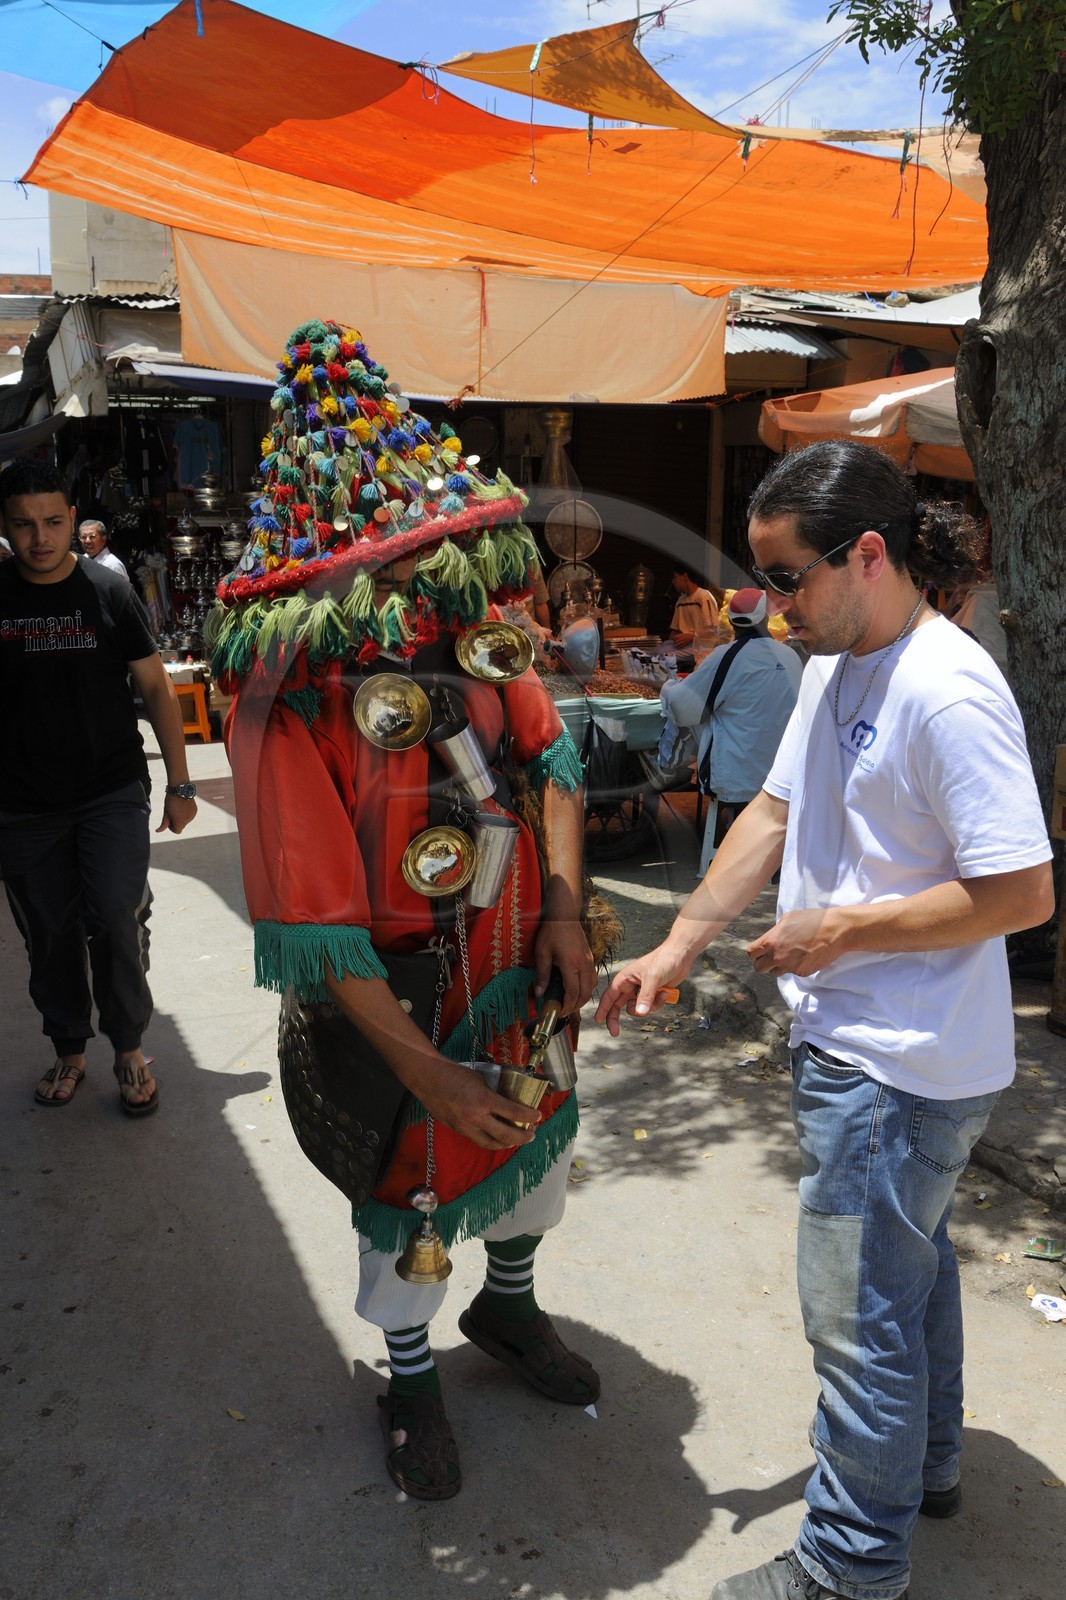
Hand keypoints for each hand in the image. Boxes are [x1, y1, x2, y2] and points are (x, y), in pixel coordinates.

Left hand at [157, 794, 197, 834]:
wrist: (180, 789)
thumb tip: (157, 831)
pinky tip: (183, 806)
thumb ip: (163, 824)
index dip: (172, 827)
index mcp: (179, 822)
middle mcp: (187, 820)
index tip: (169, 819)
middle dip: (177, 822)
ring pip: (186, 821)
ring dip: (182, 818)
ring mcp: (192, 815)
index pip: (177, 831)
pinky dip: (186, 814)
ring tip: (178, 808)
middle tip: (172, 812)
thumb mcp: (166, 813)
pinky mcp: (195, 811)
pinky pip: (190, 816)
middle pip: (181, 826)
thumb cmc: (171, 802)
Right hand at [416, 1058, 540, 1150]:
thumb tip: (505, 1100)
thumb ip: (492, 1093)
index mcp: (484, 1101)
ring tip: (515, 1140)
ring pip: (490, 1144)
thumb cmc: (454, 1074)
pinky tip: (495, 1137)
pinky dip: (489, 1140)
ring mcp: (465, 1126)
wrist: (428, 1079)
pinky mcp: (457, 1129)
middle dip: (522, 1138)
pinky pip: (477, 1139)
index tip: (538, 1116)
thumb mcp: (480, 1079)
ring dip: (505, 1144)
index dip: (529, 1117)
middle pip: (505, 1136)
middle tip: (531, 1135)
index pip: (514, 1113)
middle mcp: (476, 1118)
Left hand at [533, 916, 595, 1017]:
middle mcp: (584, 964)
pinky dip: (586, 989)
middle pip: (585, 993)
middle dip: (576, 1006)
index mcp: (571, 963)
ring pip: (592, 987)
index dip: (567, 1006)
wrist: (565, 915)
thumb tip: (539, 993)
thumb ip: (541, 974)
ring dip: (582, 998)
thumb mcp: (542, 952)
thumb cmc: (552, 932)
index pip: (572, 992)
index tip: (559, 1012)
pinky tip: (576, 989)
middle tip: (564, 1012)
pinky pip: (593, 979)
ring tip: (570, 1003)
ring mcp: (589, 961)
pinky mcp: (590, 958)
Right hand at [595, 945, 688, 1036]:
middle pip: (618, 1006)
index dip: (603, 1009)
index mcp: (625, 979)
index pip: (609, 996)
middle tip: (615, 1032)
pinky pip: (650, 1007)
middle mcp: (630, 986)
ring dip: (649, 1007)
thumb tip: (640, 1013)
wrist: (680, 955)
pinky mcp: (652, 994)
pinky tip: (665, 993)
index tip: (598, 1021)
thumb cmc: (663, 960)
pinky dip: (657, 1004)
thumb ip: (645, 997)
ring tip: (660, 995)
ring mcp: (641, 991)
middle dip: (616, 1018)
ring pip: (637, 1009)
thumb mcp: (653, 978)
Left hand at [746, 907, 848, 978]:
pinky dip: (796, 966)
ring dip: (778, 966)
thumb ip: (775, 931)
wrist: (834, 930)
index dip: (755, 952)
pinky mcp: (801, 973)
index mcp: (771, 941)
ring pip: (774, 973)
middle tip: (772, 957)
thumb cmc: (812, 920)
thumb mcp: (787, 919)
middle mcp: (777, 956)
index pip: (751, 953)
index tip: (760, 951)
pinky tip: (804, 956)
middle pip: (758, 968)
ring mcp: (789, 966)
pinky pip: (792, 972)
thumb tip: (771, 938)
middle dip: (763, 963)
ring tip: (790, 955)